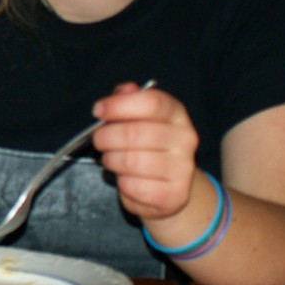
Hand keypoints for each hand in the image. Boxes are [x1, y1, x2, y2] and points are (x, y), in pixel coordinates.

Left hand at [91, 81, 199, 220]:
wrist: (171, 184)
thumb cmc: (147, 144)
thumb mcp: (137, 117)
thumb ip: (127, 100)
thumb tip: (125, 90)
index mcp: (176, 113)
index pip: (151, 102)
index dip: (119, 105)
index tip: (98, 111)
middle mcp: (185, 138)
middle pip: (135, 133)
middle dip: (106, 137)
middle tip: (99, 140)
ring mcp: (183, 168)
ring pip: (131, 161)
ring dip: (111, 160)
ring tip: (111, 159)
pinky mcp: (175, 195)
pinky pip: (134, 187)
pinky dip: (122, 183)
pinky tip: (125, 179)